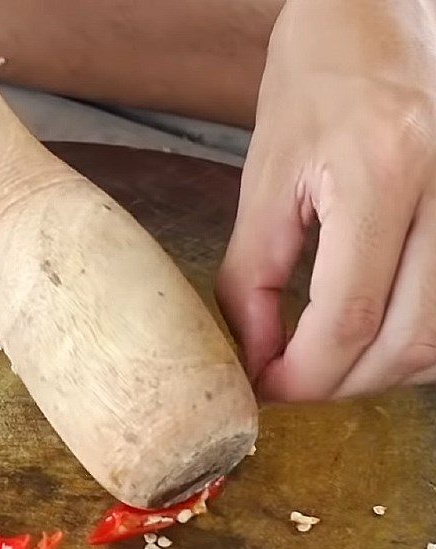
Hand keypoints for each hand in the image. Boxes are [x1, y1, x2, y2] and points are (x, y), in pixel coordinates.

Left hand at [216, 0, 435, 401]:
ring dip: (384, 371)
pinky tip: (379, 335)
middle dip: (342, 383)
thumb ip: (252, 277)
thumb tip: (255, 356)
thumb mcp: (267, 176)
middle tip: (295, 383)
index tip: (268, 387)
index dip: (305, 375)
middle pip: (410, 340)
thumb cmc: (319, 79)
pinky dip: (419, 343)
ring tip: (332, 363)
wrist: (386, 7)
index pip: (351, 316)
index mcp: (381, 171)